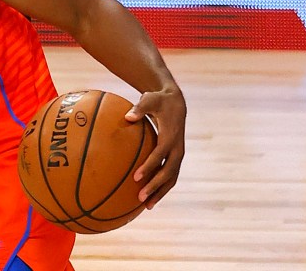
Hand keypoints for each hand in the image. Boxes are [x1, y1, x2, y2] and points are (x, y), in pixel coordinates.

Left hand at [125, 86, 185, 208]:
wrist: (176, 103)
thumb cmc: (158, 101)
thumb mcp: (149, 99)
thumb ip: (139, 109)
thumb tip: (127, 117)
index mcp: (171, 136)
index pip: (160, 154)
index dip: (150, 165)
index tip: (136, 176)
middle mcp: (177, 148)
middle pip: (169, 171)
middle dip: (155, 185)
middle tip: (140, 196)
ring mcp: (178, 155)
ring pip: (172, 178)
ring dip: (160, 192)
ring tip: (147, 206)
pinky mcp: (176, 158)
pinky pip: (170, 177)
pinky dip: (162, 188)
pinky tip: (150, 199)